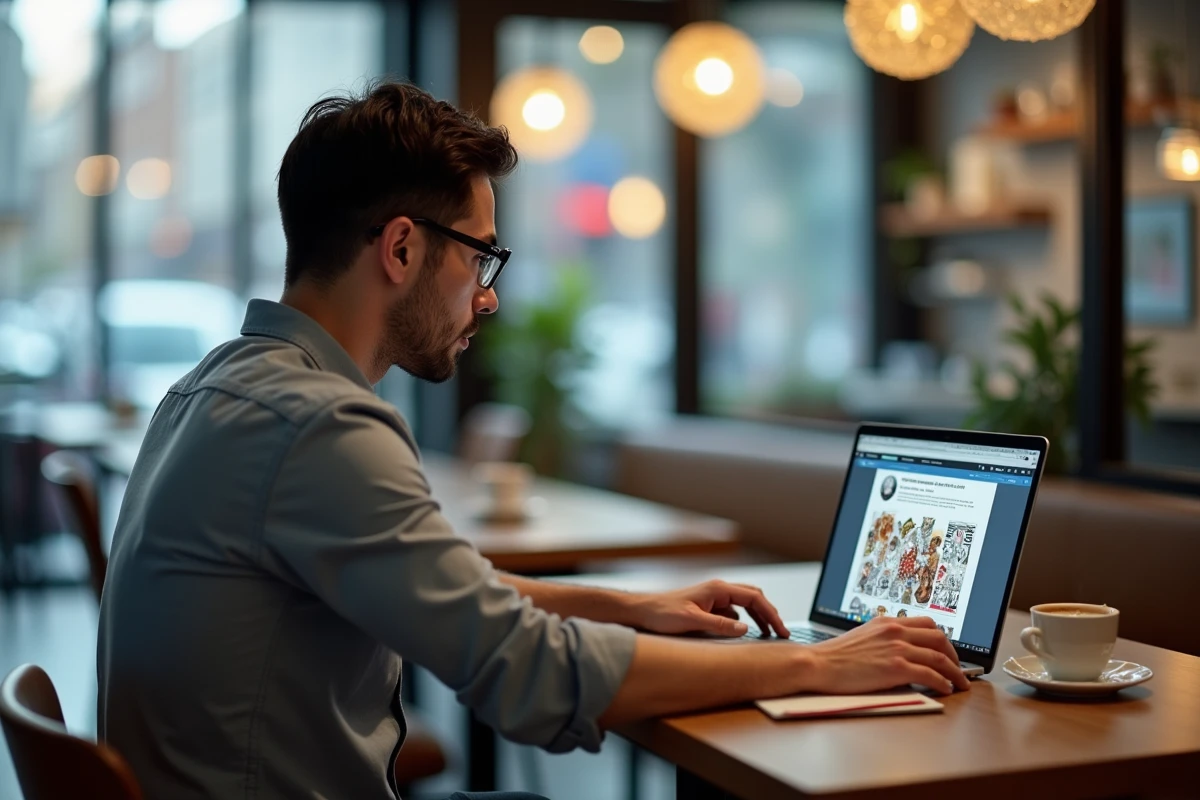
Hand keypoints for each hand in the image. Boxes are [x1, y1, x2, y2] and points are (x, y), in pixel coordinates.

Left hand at [631, 580, 789, 637]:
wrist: (641, 611)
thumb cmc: (661, 613)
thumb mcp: (692, 621)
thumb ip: (720, 625)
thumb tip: (745, 629)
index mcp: (718, 589)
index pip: (755, 598)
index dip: (771, 614)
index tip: (782, 630)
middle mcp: (718, 590)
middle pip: (753, 598)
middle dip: (769, 615)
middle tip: (782, 634)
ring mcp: (713, 598)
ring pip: (744, 605)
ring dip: (758, 618)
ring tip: (769, 635)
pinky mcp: (707, 607)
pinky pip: (732, 612)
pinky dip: (743, 621)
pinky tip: (745, 634)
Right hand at [805, 616, 969, 695]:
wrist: (818, 664)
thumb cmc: (835, 656)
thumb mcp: (862, 637)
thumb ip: (883, 639)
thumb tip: (900, 651)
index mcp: (887, 622)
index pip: (926, 623)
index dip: (942, 638)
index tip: (947, 650)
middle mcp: (895, 631)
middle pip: (939, 637)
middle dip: (954, 654)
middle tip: (958, 667)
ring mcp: (897, 648)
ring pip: (939, 656)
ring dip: (955, 671)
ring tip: (959, 683)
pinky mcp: (896, 667)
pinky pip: (930, 675)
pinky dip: (943, 683)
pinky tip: (946, 689)